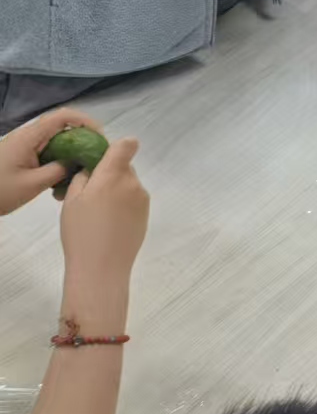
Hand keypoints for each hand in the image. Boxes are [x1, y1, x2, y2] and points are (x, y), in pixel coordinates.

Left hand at [0, 109, 100, 214]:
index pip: (63, 116)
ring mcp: (24, 146)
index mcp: (30, 137)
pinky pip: (47, 151)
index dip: (86, 121)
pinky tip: (64, 179)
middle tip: (96, 156)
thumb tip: (80, 162)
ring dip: (71, 151)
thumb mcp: (33, 184)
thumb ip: (60, 170)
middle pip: (62, 127)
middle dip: (83, 138)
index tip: (100, 138)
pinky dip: (59, 160)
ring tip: (83, 169)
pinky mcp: (21, 156)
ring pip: (56, 140)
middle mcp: (28, 136)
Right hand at [59, 137, 148, 302]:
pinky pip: (133, 200)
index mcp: (113, 175)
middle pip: (124, 167)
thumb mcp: (71, 200)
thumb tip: (93, 168)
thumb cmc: (80, 232)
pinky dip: (123, 205)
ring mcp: (143, 199)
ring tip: (98, 214)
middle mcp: (133, 182)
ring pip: (128, 184)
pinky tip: (109, 224)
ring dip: (116, 190)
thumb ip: (84, 177)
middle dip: (109, 174)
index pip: (126, 145)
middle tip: (90, 195)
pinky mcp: (146, 214)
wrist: (101, 267)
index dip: (117, 147)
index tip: (103, 160)